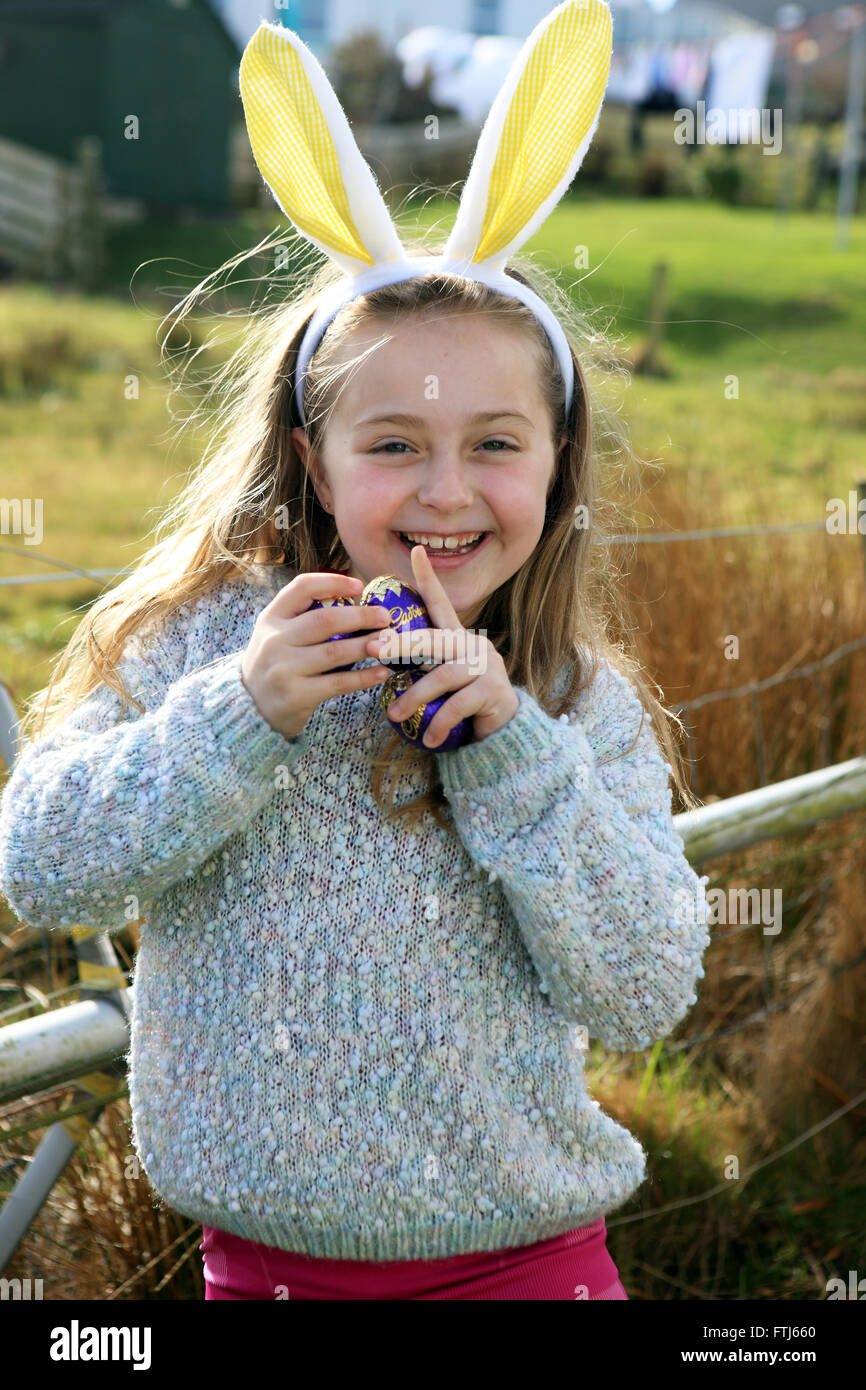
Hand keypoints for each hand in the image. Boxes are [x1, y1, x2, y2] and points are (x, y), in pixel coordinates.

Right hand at [241, 572, 391, 740]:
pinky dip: (363, 677)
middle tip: (386, 617)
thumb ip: (305, 618)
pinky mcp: (296, 696)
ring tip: (389, 644)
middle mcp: (275, 640)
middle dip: (360, 616)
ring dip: (366, 646)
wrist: (249, 708)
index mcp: (271, 618)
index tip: (359, 586)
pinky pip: (337, 683)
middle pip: (324, 621)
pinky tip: (381, 672)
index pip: (301, 588)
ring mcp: (284, 669)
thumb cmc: (275, 664)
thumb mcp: (278, 634)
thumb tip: (359, 602)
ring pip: (334, 652)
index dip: (333, 583)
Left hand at [365, 545, 519, 747]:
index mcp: (456, 639)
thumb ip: (420, 664)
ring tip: (393, 714)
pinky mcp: (492, 691)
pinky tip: (429, 739)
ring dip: (414, 697)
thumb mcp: (439, 679)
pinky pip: (457, 705)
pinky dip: (439, 723)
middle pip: (433, 639)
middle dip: (401, 644)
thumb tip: (377, 654)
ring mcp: (485, 667)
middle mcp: (472, 646)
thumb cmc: (460, 704)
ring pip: (442, 676)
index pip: (440, 603)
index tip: (416, 551)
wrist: (500, 734)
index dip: (428, 577)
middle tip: (374, 650)